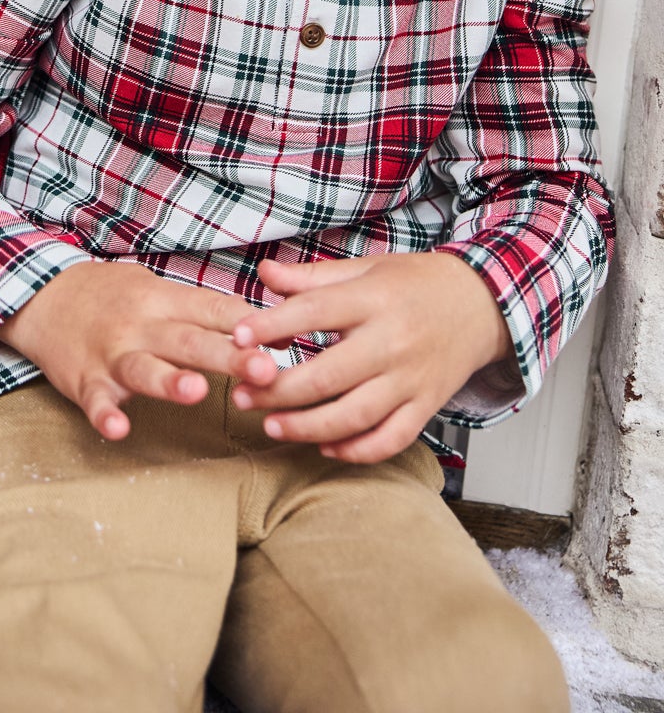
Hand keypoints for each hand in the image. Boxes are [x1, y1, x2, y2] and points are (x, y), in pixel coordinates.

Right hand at [0, 260, 249, 439]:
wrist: (43, 296)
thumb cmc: (114, 297)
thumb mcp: (158, 291)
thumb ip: (207, 312)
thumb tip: (272, 330)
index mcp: (164, 300)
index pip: (214, 309)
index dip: (249, 324)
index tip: (287, 341)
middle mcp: (141, 324)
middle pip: (188, 340)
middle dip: (228, 355)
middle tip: (265, 371)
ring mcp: (111, 353)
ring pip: (144, 368)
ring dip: (170, 381)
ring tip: (197, 392)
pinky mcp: (85, 380)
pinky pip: (96, 401)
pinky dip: (105, 415)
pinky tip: (118, 429)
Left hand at [229, 252, 513, 463]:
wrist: (482, 304)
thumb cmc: (414, 284)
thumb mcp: (365, 269)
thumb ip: (313, 277)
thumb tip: (265, 274)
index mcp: (374, 299)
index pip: (315, 312)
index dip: (272, 325)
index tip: (237, 336)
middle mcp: (393, 342)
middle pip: (328, 375)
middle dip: (278, 389)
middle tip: (242, 394)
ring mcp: (411, 379)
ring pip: (355, 415)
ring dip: (307, 427)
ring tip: (270, 425)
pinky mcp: (426, 407)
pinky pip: (389, 440)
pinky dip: (356, 450)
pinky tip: (324, 447)